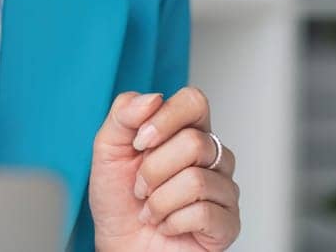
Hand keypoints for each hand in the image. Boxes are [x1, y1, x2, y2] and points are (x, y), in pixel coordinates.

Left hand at [88, 87, 240, 250]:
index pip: (194, 102)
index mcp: (185, 131)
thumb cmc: (118, 199)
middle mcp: (211, 157)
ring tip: (151, 209)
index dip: (165, 119)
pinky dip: (172, 221)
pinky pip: (204, 212)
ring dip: (159, 200)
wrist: (120, 245)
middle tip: (141, 187)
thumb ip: (124, 116)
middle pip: (194, 143)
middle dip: (153, 169)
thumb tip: (152, 98)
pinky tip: (167, 225)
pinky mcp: (228, 223)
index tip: (139, 142)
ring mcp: (223, 189)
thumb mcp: (107, 149)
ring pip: (197, 179)